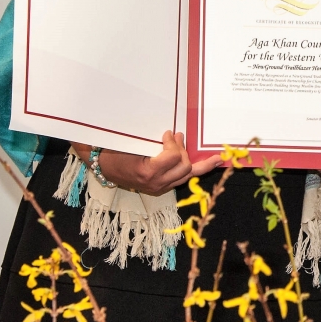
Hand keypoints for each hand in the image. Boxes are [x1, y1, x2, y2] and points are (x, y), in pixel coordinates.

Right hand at [73, 131, 221, 196]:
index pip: (173, 157)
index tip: (168, 133)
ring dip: (200, 165)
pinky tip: (208, 165)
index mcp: (148, 172)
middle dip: (184, 151)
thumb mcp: (133, 144)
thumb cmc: (117, 153)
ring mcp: (159, 187)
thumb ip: (154, 141)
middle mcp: (156, 183)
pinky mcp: (161, 188)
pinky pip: (182, 179)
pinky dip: (193, 171)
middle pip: (185, 167)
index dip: (173, 143)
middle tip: (179, 137)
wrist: (105, 167)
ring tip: (215, 158)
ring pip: (188, 177)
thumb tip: (174, 133)